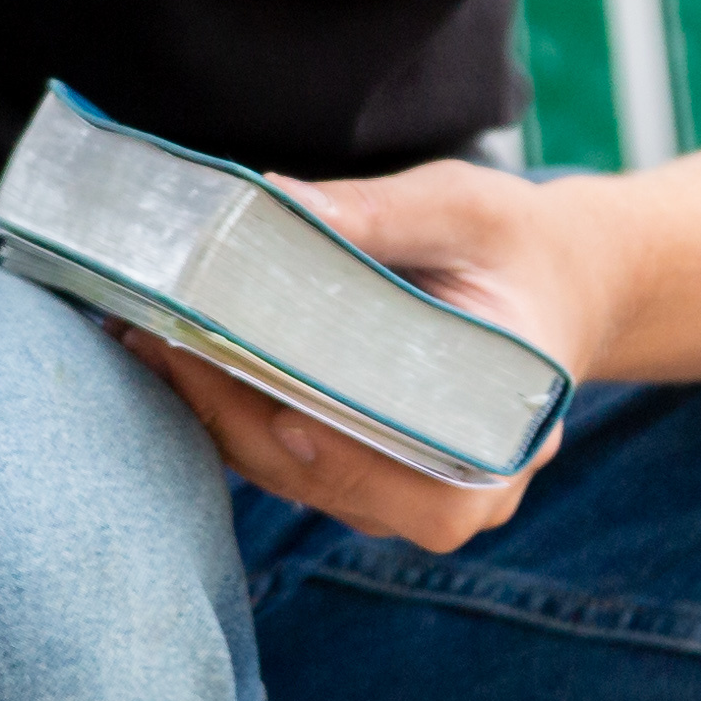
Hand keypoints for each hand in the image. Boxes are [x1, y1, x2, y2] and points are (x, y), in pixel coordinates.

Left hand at [108, 157, 611, 555]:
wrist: (554, 285)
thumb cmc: (516, 250)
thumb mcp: (470, 213)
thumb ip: (385, 215)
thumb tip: (286, 204)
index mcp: (497, 444)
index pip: (404, 472)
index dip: (327, 445)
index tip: (250, 391)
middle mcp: (450, 495)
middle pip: (323, 476)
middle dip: (233, 413)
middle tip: (160, 342)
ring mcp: (395, 496)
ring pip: (286, 474)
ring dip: (213, 412)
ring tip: (147, 339)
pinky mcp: (352, 475)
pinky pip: (277, 457)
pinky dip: (225, 408)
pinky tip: (173, 351)